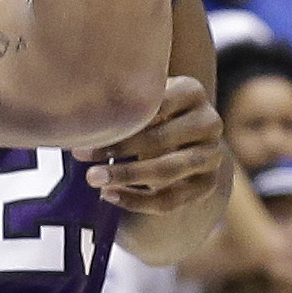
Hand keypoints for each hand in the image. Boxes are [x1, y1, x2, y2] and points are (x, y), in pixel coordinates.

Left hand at [91, 75, 222, 217]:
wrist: (184, 136)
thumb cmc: (150, 111)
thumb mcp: (143, 95)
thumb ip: (124, 98)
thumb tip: (82, 113)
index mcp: (192, 91)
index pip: (156, 104)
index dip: (121, 117)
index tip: (85, 127)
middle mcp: (209, 122)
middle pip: (160, 139)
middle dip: (118, 148)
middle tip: (80, 154)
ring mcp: (211, 156)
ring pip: (167, 171)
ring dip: (126, 176)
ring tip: (94, 179)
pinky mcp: (205, 185)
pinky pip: (169, 200)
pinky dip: (136, 201)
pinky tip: (109, 195)